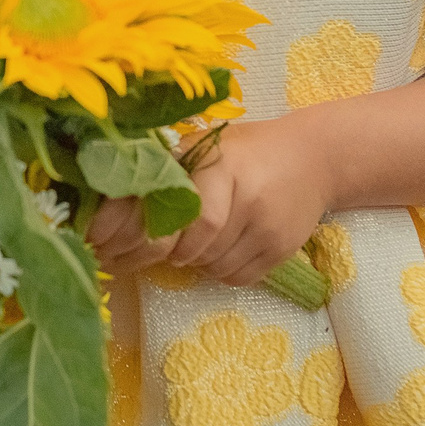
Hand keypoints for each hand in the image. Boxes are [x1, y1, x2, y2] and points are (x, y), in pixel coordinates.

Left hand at [97, 120, 333, 288]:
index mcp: (221, 164)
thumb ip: (169, 171)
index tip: (129, 241)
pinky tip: (222, 247)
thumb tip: (110, 205)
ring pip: (213, 266)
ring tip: (197, 239)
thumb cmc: (246, 151)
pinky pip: (237, 278)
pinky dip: (220, 270)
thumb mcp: (207, 147)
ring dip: (195, 261)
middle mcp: (248, 195)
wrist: (315, 157)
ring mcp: (268, 226)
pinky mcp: (283, 249)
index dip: (153, 236)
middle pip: (195, 248)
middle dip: (168, 253)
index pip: (187, 217)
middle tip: (156, 247)